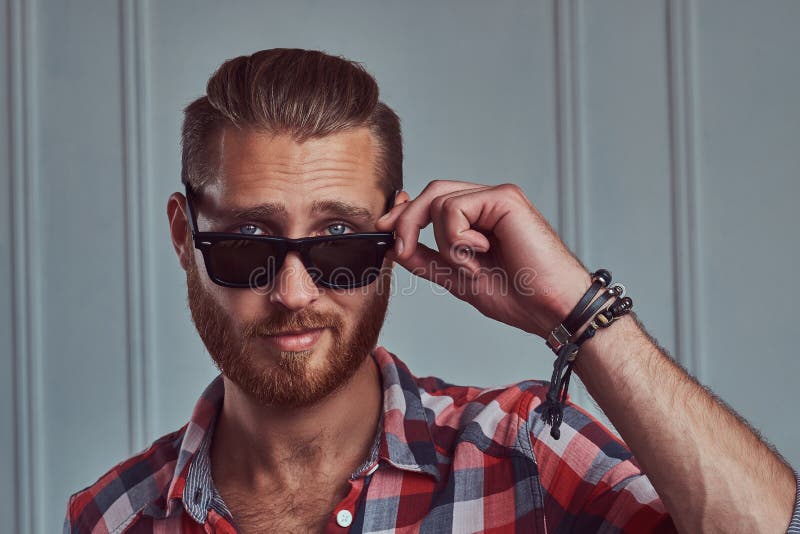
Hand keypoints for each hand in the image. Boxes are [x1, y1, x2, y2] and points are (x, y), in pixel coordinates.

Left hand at [375, 180, 592, 337]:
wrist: (550, 308)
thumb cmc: (517, 296)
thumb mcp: (458, 278)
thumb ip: (427, 260)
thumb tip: (395, 245)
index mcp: (479, 219)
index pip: (433, 201)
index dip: (405, 212)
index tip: (384, 228)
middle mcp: (488, 203)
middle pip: (432, 193)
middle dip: (407, 220)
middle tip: (400, 246)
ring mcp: (497, 198)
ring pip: (440, 202)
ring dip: (444, 243)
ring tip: (470, 265)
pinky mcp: (505, 198)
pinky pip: (455, 208)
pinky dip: (457, 238)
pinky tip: (481, 253)